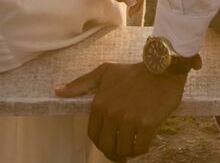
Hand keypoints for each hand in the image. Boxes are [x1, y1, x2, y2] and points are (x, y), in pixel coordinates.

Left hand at [55, 60, 186, 159]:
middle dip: (112, 153)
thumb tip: (57, 91)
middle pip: (107, 146)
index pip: (93, 134)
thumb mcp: (104, 72)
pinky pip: (140, 147)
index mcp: (100, 105)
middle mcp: (112, 115)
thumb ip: (80, 84)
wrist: (162, 67)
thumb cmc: (133, 71)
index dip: (100, 142)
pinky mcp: (147, 125)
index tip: (108, 143)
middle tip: (120, 154)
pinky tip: (142, 144)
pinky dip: (140, 150)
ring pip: (123, 149)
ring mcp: (130, 120)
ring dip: (127, 152)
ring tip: (132, 148)